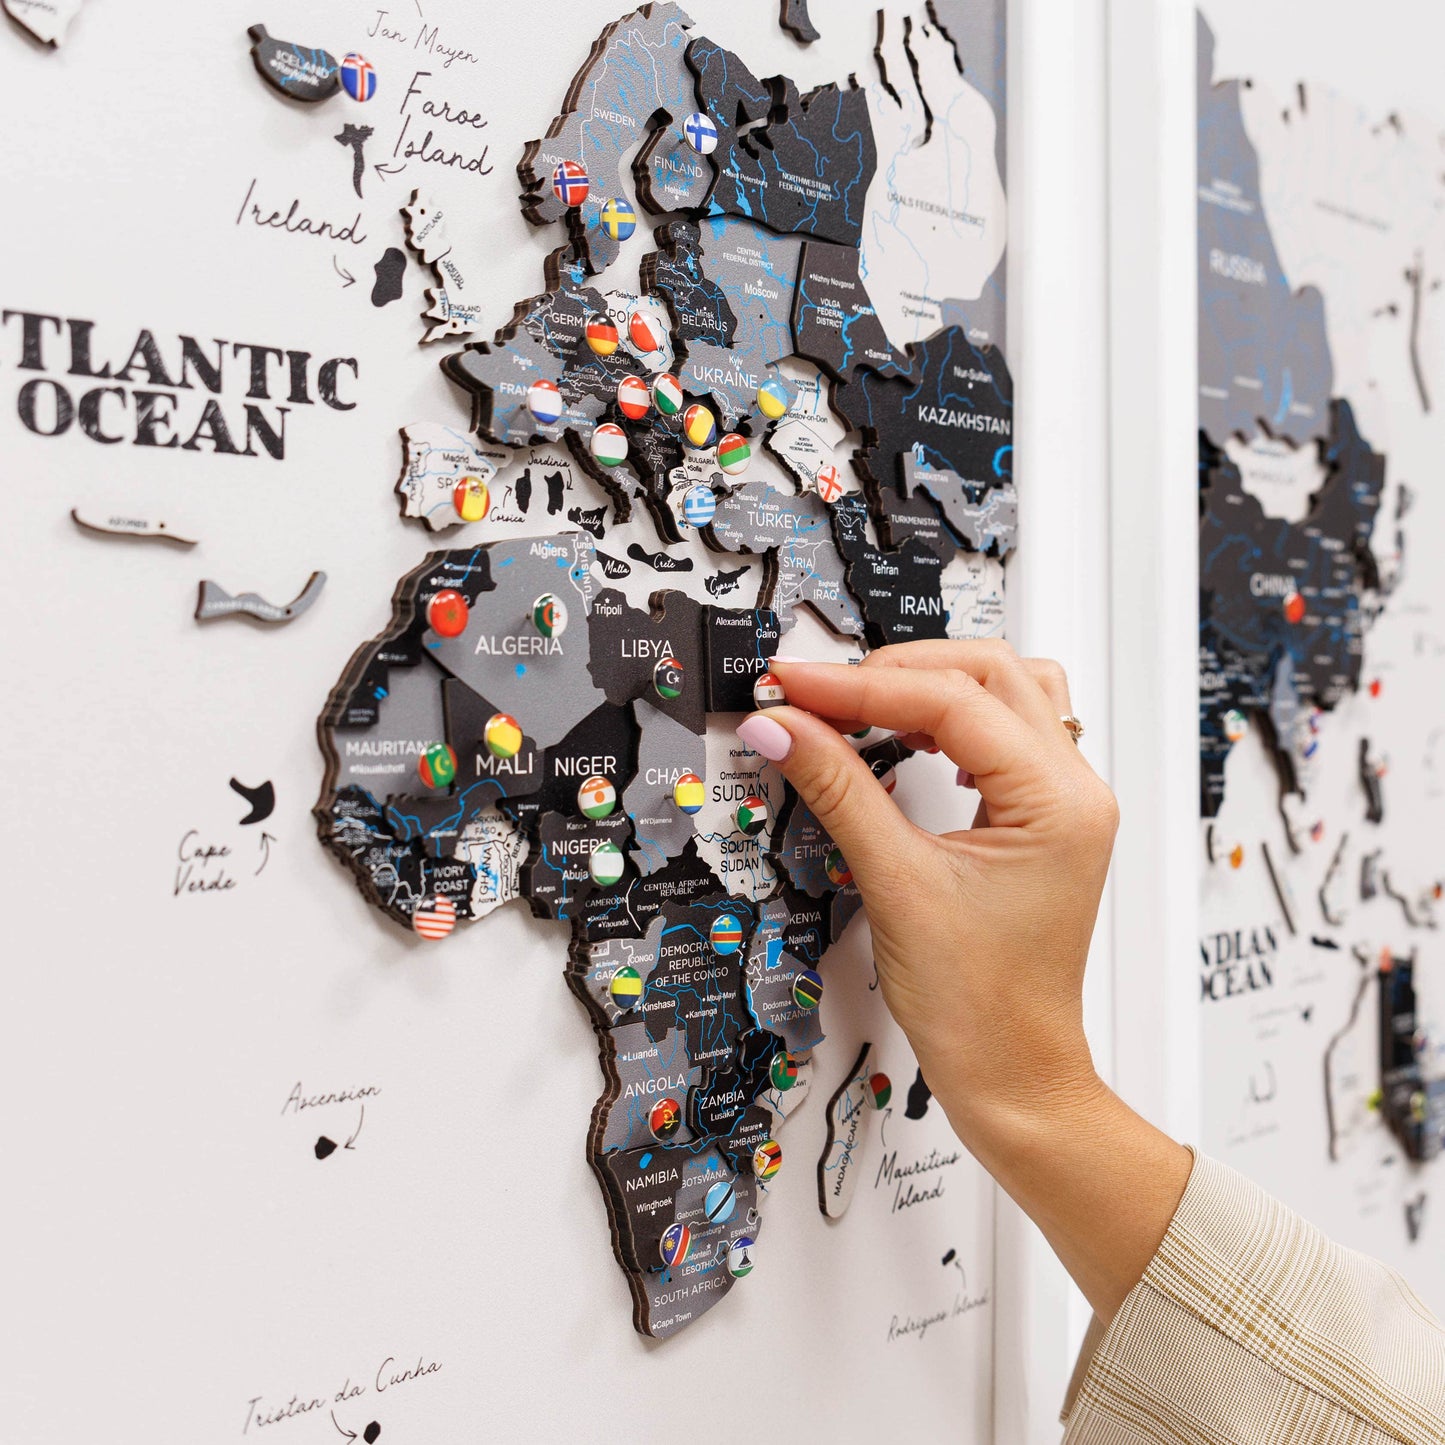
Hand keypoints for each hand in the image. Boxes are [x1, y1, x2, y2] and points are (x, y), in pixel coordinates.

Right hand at [737, 641, 1114, 1130]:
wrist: (1011, 1074)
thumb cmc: (978, 1007)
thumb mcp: (897, 884)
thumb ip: (838, 790)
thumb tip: (783, 727)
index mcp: (1059, 803)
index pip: (953, 701)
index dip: (861, 685)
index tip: (792, 685)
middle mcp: (1074, 790)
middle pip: (988, 672)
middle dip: (894, 671)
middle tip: (813, 692)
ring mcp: (1061, 802)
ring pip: (1002, 690)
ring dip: (929, 683)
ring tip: (858, 704)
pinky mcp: (1038, 817)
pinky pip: (1001, 731)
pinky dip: (947, 716)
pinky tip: (901, 735)